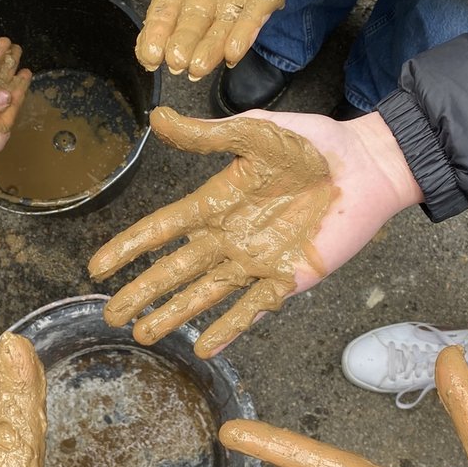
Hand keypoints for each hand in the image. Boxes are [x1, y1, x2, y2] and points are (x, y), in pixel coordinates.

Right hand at [89, 108, 420, 357]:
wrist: (368, 164)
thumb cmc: (315, 143)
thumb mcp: (256, 132)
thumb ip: (209, 134)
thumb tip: (159, 119)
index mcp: (217, 200)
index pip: (164, 229)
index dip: (131, 247)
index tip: (99, 267)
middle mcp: (230, 235)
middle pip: (176, 270)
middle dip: (143, 292)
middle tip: (111, 315)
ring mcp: (257, 260)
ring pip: (205, 294)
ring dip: (176, 314)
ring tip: (145, 335)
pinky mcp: (288, 276)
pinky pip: (253, 308)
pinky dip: (229, 328)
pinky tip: (204, 347)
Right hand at [134, 0, 317, 79]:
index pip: (168, 2)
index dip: (157, 28)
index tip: (148, 54)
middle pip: (196, 18)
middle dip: (184, 42)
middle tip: (173, 65)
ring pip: (227, 21)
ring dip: (213, 46)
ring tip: (198, 68)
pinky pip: (262, 6)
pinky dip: (248, 29)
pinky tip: (234, 52)